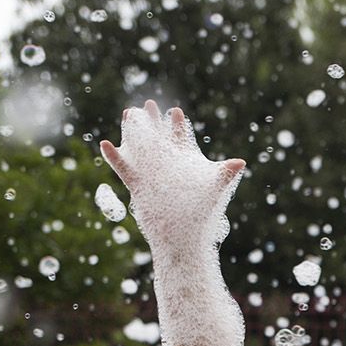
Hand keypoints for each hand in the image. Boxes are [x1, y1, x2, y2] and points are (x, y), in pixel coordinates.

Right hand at [99, 101, 245, 255]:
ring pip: (140, 149)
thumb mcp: (213, 191)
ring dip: (134, 132)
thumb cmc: (201, 219)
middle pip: (158, 139)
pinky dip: (115, 158)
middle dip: (153, 122)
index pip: (181, 140)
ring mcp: (152, 177)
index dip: (178, 126)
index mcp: (185, 167)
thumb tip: (240, 162)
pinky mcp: (138, 187)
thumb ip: (223, 174)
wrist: (182, 241)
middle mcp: (167, 170)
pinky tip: (105, 143)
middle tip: (147, 104)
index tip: (175, 111)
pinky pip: (124, 169)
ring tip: (128, 113)